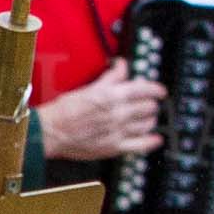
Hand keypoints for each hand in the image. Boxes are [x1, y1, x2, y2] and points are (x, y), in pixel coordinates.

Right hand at [38, 57, 166, 161]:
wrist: (53, 132)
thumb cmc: (65, 110)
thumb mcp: (89, 87)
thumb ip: (110, 77)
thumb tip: (122, 66)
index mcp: (112, 95)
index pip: (144, 89)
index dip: (156, 89)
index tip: (160, 90)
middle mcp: (118, 113)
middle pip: (148, 107)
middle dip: (152, 103)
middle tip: (150, 103)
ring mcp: (118, 131)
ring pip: (147, 124)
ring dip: (151, 119)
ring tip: (149, 118)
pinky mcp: (114, 147)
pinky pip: (140, 145)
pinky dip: (151, 142)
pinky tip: (155, 139)